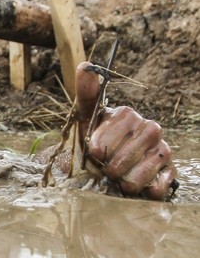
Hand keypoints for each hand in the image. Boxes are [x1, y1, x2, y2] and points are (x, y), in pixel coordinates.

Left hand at [75, 61, 176, 199]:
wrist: (113, 166)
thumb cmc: (97, 140)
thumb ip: (86, 94)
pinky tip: (138, 184)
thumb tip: (86, 66)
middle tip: (106, 165)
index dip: (94, 151)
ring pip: (133, 178)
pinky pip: (154, 188)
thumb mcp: (86, 118)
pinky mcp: (171, 171)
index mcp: (128, 114)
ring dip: (121, 182)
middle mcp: (151, 128)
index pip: (102, 142)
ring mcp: (163, 149)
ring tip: (119, 175)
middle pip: (118, 163)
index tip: (92, 151)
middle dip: (106, 169)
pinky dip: (141, 191)